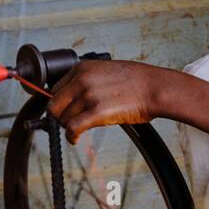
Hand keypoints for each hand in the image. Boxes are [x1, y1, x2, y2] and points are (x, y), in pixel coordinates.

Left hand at [47, 59, 164, 142]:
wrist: (154, 87)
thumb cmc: (136, 82)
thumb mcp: (105, 71)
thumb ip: (88, 80)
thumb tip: (76, 96)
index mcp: (82, 68)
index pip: (55, 89)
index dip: (60, 104)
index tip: (64, 112)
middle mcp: (82, 80)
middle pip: (54, 105)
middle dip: (60, 117)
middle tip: (69, 123)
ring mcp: (89, 95)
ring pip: (62, 119)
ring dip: (68, 128)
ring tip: (78, 131)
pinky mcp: (97, 112)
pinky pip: (73, 128)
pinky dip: (71, 137)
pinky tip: (75, 139)